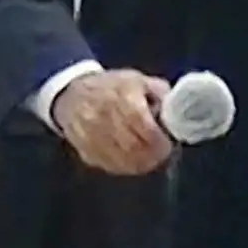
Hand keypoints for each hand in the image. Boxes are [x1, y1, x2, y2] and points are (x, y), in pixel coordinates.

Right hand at [51, 69, 173, 174]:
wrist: (71, 95)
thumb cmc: (110, 87)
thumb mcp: (137, 80)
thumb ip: (159, 93)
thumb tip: (175, 108)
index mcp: (122, 98)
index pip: (143, 126)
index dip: (158, 140)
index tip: (168, 144)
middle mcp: (105, 118)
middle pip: (133, 146)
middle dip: (152, 154)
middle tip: (162, 153)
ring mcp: (93, 137)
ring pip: (122, 160)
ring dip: (141, 164)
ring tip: (150, 160)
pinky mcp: (86, 151)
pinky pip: (109, 166)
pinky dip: (125, 167)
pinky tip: (133, 162)